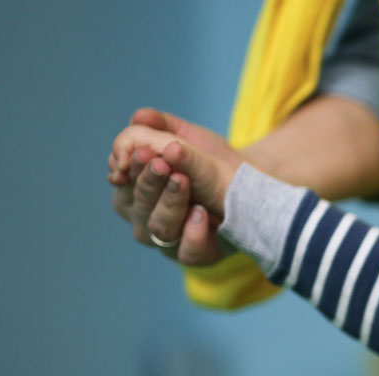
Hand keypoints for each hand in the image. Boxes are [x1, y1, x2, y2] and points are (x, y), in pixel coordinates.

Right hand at [107, 109, 243, 264]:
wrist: (254, 187)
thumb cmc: (214, 164)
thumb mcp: (192, 139)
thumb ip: (164, 127)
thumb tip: (138, 116)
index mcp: (138, 191)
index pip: (123, 183)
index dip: (130, 169)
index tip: (143, 152)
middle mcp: (147, 219)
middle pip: (137, 206)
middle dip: (149, 182)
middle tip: (163, 163)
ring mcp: (171, 241)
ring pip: (158, 230)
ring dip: (169, 204)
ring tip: (184, 181)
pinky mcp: (198, 255)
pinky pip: (187, 254)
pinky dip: (192, 234)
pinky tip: (201, 214)